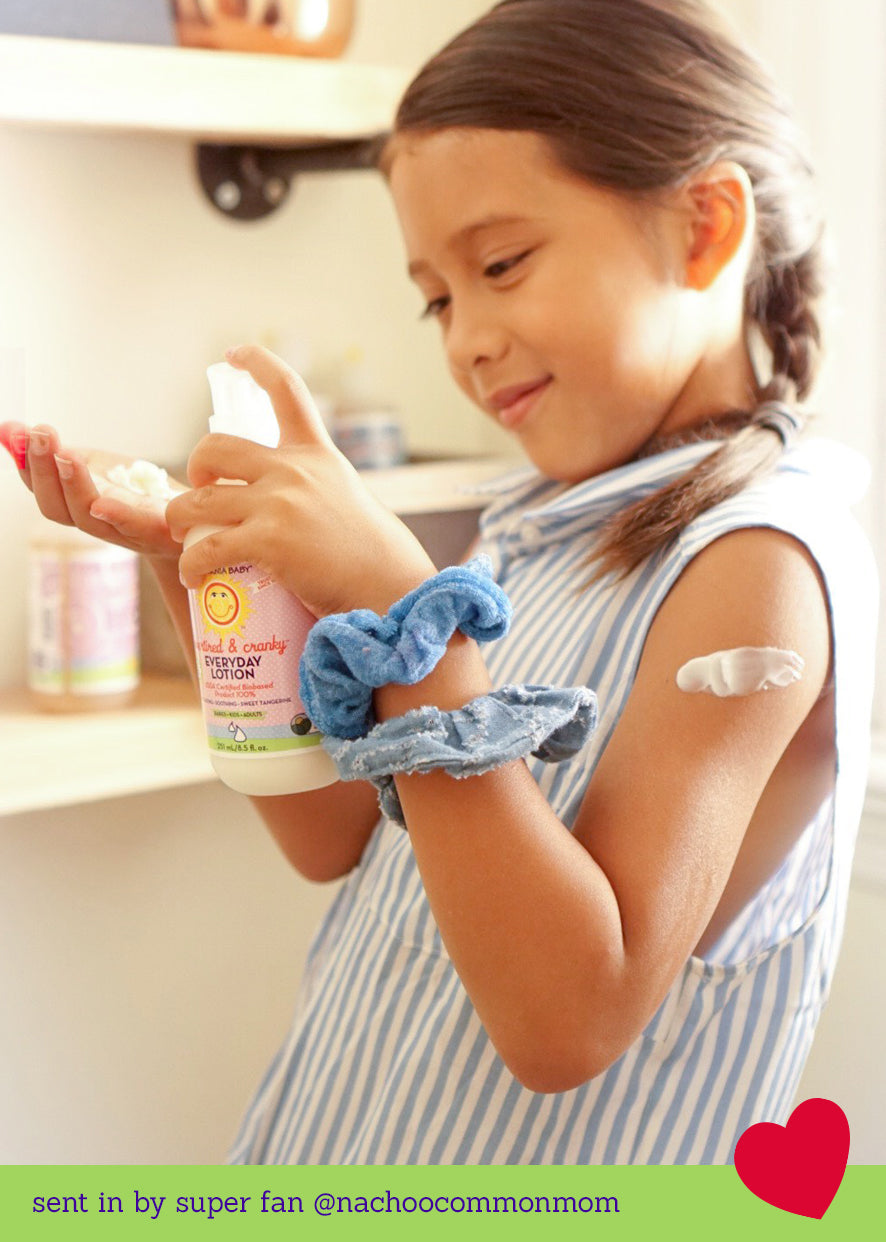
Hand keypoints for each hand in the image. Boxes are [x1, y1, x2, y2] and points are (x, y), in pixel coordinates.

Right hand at [0, 421, 183, 561]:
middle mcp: (97, 522)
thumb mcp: (96, 467)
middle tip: (39, 434)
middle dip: (43, 470)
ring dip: (73, 487)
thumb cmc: (142, 496)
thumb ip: (56, 452)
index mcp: (78, 504)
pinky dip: (116, 516)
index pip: (42, 489)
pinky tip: (102, 501)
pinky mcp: (160, 534)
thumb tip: (8, 427)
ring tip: (66, 456)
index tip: (15, 434)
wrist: (196, 526)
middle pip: (57, 507)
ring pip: (89, 519)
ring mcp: (127, 532)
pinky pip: (134, 529)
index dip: (26, 465)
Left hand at [166, 346, 435, 616]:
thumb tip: (293, 503)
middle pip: (215, 448)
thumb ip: (316, 487)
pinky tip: (196, 578)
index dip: (256, 363)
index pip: (287, 389)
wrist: (393, 587)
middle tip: (196, 496)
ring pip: (197, 502)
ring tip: (185, 539)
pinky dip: (192, 565)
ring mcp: (279, 504)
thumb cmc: (375, 555)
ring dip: (179, 519)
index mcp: (316, 454)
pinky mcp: (268, 542)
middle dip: (194, 470)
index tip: (233, 353)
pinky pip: (207, 548)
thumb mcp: (348, 497)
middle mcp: (294, 470)